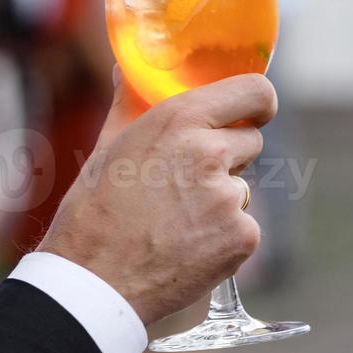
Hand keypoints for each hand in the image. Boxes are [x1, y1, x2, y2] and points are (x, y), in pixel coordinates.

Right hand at [38, 68, 276, 324]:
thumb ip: (130, 104)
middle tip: (186, 184)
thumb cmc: (94, 213)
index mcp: (179, 120)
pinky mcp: (243, 236)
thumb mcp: (108, 146)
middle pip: (250, 142)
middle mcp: (210, 151)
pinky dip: (224, 238)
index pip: (255, 91)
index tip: (256, 111)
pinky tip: (188, 248)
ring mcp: (229, 196)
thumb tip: (125, 70)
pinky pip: (245, 226)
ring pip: (242, 188)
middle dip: (228, 159)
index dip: (258, 103)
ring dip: (222, 201)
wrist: (95, 282)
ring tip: (176, 222)